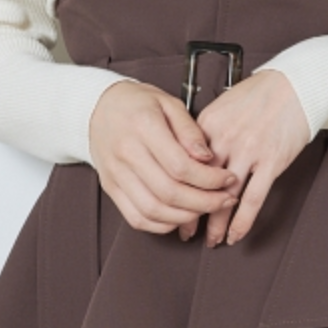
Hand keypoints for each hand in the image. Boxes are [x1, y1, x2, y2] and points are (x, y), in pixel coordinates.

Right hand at [88, 81, 238, 233]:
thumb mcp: (169, 102)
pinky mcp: (111, 188)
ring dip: (186, 217)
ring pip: (153, 210)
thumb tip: (207, 157)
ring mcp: (116, 174)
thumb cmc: (137, 103)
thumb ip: (189, 130)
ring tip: (206, 208)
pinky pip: (137, 218)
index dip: (209, 178)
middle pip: (169, 192)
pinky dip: (162, 224)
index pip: (180, 165)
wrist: (99, 107)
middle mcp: (126, 153)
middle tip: (225, 199)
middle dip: (204, 202)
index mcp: (143, 126)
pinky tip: (181, 215)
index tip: (228, 178)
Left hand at [186, 70, 310, 247]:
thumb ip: (205, 132)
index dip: (176, 189)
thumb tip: (191, 158)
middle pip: (200, 184)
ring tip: (211, 240)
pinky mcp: (271, 161)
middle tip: (185, 231)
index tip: (171, 204)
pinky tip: (236, 235)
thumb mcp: (223, 105)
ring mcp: (249, 151)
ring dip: (216, 223)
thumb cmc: (260, 93)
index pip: (184, 164)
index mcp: (208, 124)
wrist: (294, 84)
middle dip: (191, 213)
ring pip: (225, 197)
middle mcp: (225, 139)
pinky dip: (242, 222)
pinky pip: (253, 199)